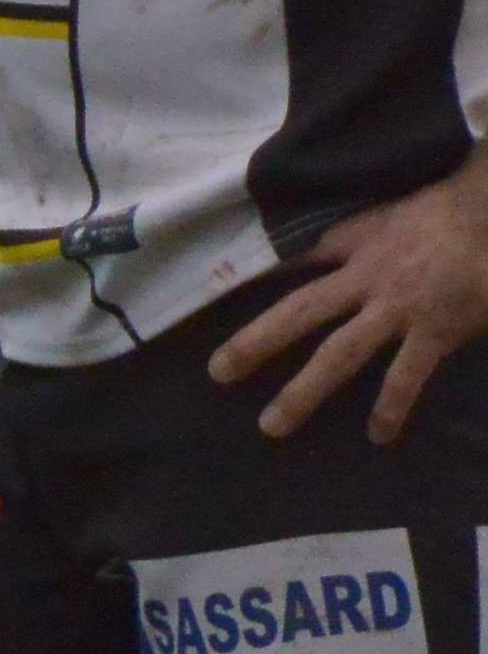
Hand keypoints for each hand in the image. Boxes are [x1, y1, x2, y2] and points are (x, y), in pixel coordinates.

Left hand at [221, 147, 487, 440]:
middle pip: (299, 313)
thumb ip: (340, 240)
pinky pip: (406, 377)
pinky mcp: (435, 333)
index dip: (256, 280)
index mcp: (349, 249)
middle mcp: (365, 281)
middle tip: (218, 373)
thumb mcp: (376, 220)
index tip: (226, 306)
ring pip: (341, 354)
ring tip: (274, 426)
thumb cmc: (435, 219)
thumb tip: (299, 255)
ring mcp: (398, 310)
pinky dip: (390, 407)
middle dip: (256, 343)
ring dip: (305, 391)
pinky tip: (377, 435)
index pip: (291, 266)